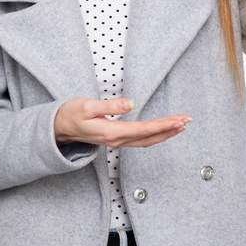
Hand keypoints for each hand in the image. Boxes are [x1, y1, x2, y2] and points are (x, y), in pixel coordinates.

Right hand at [54, 97, 190, 147]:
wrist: (58, 127)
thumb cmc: (70, 114)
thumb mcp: (86, 106)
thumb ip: (108, 105)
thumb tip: (129, 103)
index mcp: (112, 132)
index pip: (144, 129)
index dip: (163, 125)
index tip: (179, 120)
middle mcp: (117, 140)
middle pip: (150, 137)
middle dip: (170, 130)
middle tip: (187, 121)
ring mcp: (117, 141)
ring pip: (147, 140)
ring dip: (165, 133)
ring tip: (181, 125)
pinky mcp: (116, 138)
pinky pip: (141, 140)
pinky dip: (155, 135)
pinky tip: (162, 131)